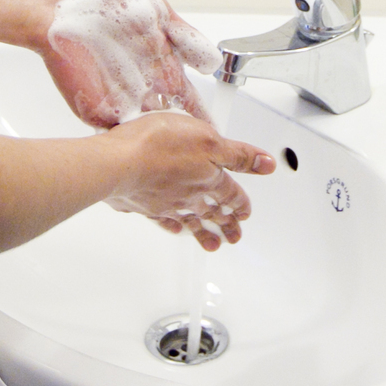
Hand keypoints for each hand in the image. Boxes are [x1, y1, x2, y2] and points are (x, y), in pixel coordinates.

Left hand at [43, 0, 223, 128]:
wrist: (56, 5)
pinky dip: (130, 134)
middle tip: (193, 137)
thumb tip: (211, 61)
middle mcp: (141, 81)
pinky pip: (117, 130)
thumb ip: (185, 35)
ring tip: (171, 138)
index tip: (210, 124)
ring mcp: (117, 97)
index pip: (184, 93)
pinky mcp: (93, 108)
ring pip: (146, 125)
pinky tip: (142, 135)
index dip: (198, 109)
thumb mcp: (156, 9)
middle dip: (181, 127)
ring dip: (158, 132)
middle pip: (168, 114)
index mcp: (158, 60)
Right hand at [103, 111, 274, 249]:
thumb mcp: (209, 139)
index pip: (231, 194)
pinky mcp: (142, 204)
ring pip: (190, 221)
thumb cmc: (160, 146)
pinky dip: (170, 225)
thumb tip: (266, 164)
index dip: (241, 203)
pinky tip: (172, 227)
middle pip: (213, 213)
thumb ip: (238, 153)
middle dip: (226, 225)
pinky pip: (161, 219)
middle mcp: (188, 195)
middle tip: (234, 237)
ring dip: (203, 233)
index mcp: (208, 178)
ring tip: (212, 245)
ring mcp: (165, 203)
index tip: (246, 213)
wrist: (120, 163)